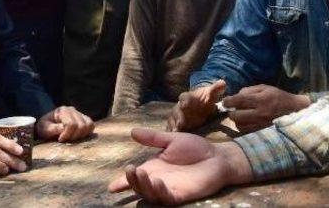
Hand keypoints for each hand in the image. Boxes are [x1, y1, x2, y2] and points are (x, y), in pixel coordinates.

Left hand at [35, 106, 94, 141]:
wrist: (46, 124)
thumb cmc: (44, 127)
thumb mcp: (44, 128)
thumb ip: (53, 129)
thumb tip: (63, 129)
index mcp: (62, 111)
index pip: (71, 124)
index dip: (67, 134)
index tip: (60, 140)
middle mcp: (72, 110)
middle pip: (81, 125)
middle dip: (74, 136)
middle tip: (66, 140)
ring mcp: (79, 113)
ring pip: (89, 124)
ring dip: (82, 135)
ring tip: (72, 138)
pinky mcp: (84, 118)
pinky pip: (91, 125)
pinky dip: (87, 132)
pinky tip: (78, 136)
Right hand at [108, 128, 252, 204]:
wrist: (217, 156)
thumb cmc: (196, 148)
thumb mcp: (171, 140)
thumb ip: (152, 138)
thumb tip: (132, 131)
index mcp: (154, 167)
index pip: (135, 176)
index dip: (122, 182)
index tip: (111, 187)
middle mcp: (159, 179)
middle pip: (139, 186)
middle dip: (131, 181)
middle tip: (129, 170)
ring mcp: (169, 188)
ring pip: (150, 194)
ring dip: (143, 186)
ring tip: (139, 173)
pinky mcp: (181, 194)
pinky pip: (166, 197)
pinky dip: (159, 191)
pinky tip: (157, 181)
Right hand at [166, 80, 225, 131]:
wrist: (202, 106)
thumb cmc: (205, 99)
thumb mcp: (211, 93)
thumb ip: (216, 88)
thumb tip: (223, 83)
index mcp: (188, 97)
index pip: (184, 97)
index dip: (185, 100)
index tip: (185, 104)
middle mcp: (180, 106)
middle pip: (177, 110)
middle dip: (178, 116)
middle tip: (180, 123)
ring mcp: (178, 115)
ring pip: (172, 119)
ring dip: (173, 125)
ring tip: (176, 131)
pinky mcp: (177, 123)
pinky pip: (171, 127)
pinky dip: (171, 130)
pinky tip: (172, 135)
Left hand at [221, 85, 310, 132]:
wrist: (297, 111)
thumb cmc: (279, 97)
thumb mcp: (265, 88)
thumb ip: (249, 91)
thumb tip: (236, 96)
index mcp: (261, 100)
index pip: (238, 101)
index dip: (228, 101)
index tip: (225, 101)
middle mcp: (260, 114)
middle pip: (236, 116)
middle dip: (231, 112)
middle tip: (233, 109)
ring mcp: (261, 125)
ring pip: (240, 126)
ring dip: (237, 121)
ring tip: (241, 116)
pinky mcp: (263, 132)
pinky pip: (246, 132)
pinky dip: (243, 127)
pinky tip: (246, 122)